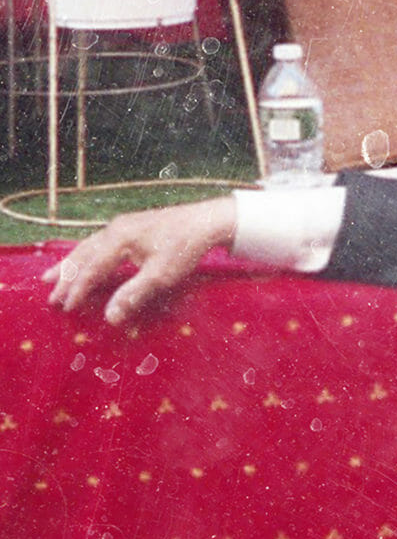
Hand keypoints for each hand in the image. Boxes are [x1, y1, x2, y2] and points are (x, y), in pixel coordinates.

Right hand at [45, 197, 237, 329]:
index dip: (77, 290)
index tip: (65, 308)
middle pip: (82, 256)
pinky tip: (81, 259)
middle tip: (49, 296)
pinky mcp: (128, 226)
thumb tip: (109, 317)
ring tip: (49, 277)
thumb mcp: (161, 276)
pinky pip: (97, 242)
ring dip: (69, 264)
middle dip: (65, 277)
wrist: (205, 220)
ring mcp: (120, 225)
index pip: (91, 270)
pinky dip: (84, 254)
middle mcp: (113, 229)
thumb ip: (133, 294)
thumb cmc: (185, 249)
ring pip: (86, 246)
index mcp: (118, 240)